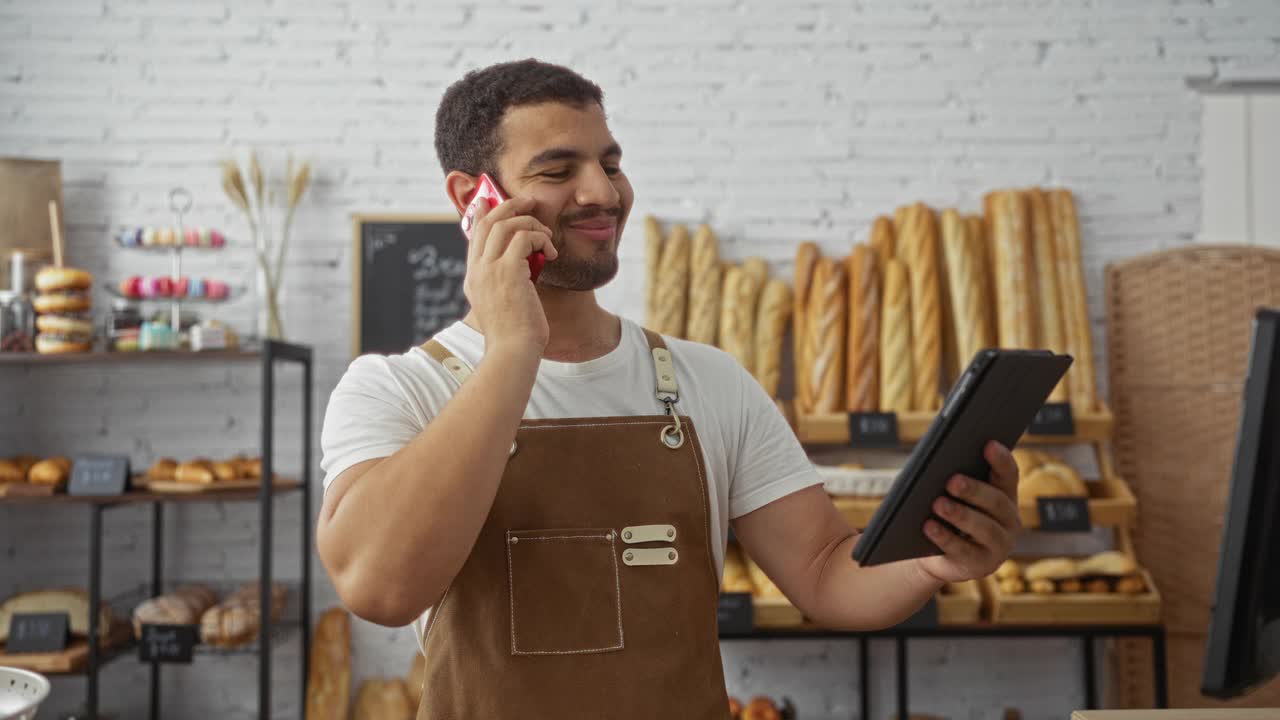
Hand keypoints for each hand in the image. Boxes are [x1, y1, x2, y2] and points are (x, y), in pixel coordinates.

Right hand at [462, 196, 558, 352]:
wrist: (513, 352)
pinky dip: (541, 239)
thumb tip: (523, 268)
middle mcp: (477, 270)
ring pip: (506, 225)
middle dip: (510, 206)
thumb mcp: (504, 305)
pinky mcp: (508, 271)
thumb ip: (506, 283)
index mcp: (473, 278)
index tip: (488, 199)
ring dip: (532, 224)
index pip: (474, 235)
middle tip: (530, 201)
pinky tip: (550, 253)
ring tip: (547, 237)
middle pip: (488, 222)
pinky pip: (525, 238)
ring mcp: (489, 269)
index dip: (482, 213)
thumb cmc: (515, 336)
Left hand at [915, 441, 1021, 584]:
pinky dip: (945, 538)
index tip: (988, 443)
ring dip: (960, 515)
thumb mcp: (951, 495)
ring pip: (984, 528)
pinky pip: (964, 551)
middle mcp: (1009, 521)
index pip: (1008, 475)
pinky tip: (929, 527)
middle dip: (974, 490)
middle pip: (996, 502)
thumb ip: (952, 478)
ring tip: (938, 504)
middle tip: (952, 480)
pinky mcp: (982, 566)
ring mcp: (999, 546)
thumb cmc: (946, 515)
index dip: (1001, 459)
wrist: (938, 556)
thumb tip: (938, 462)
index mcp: (1005, 496)